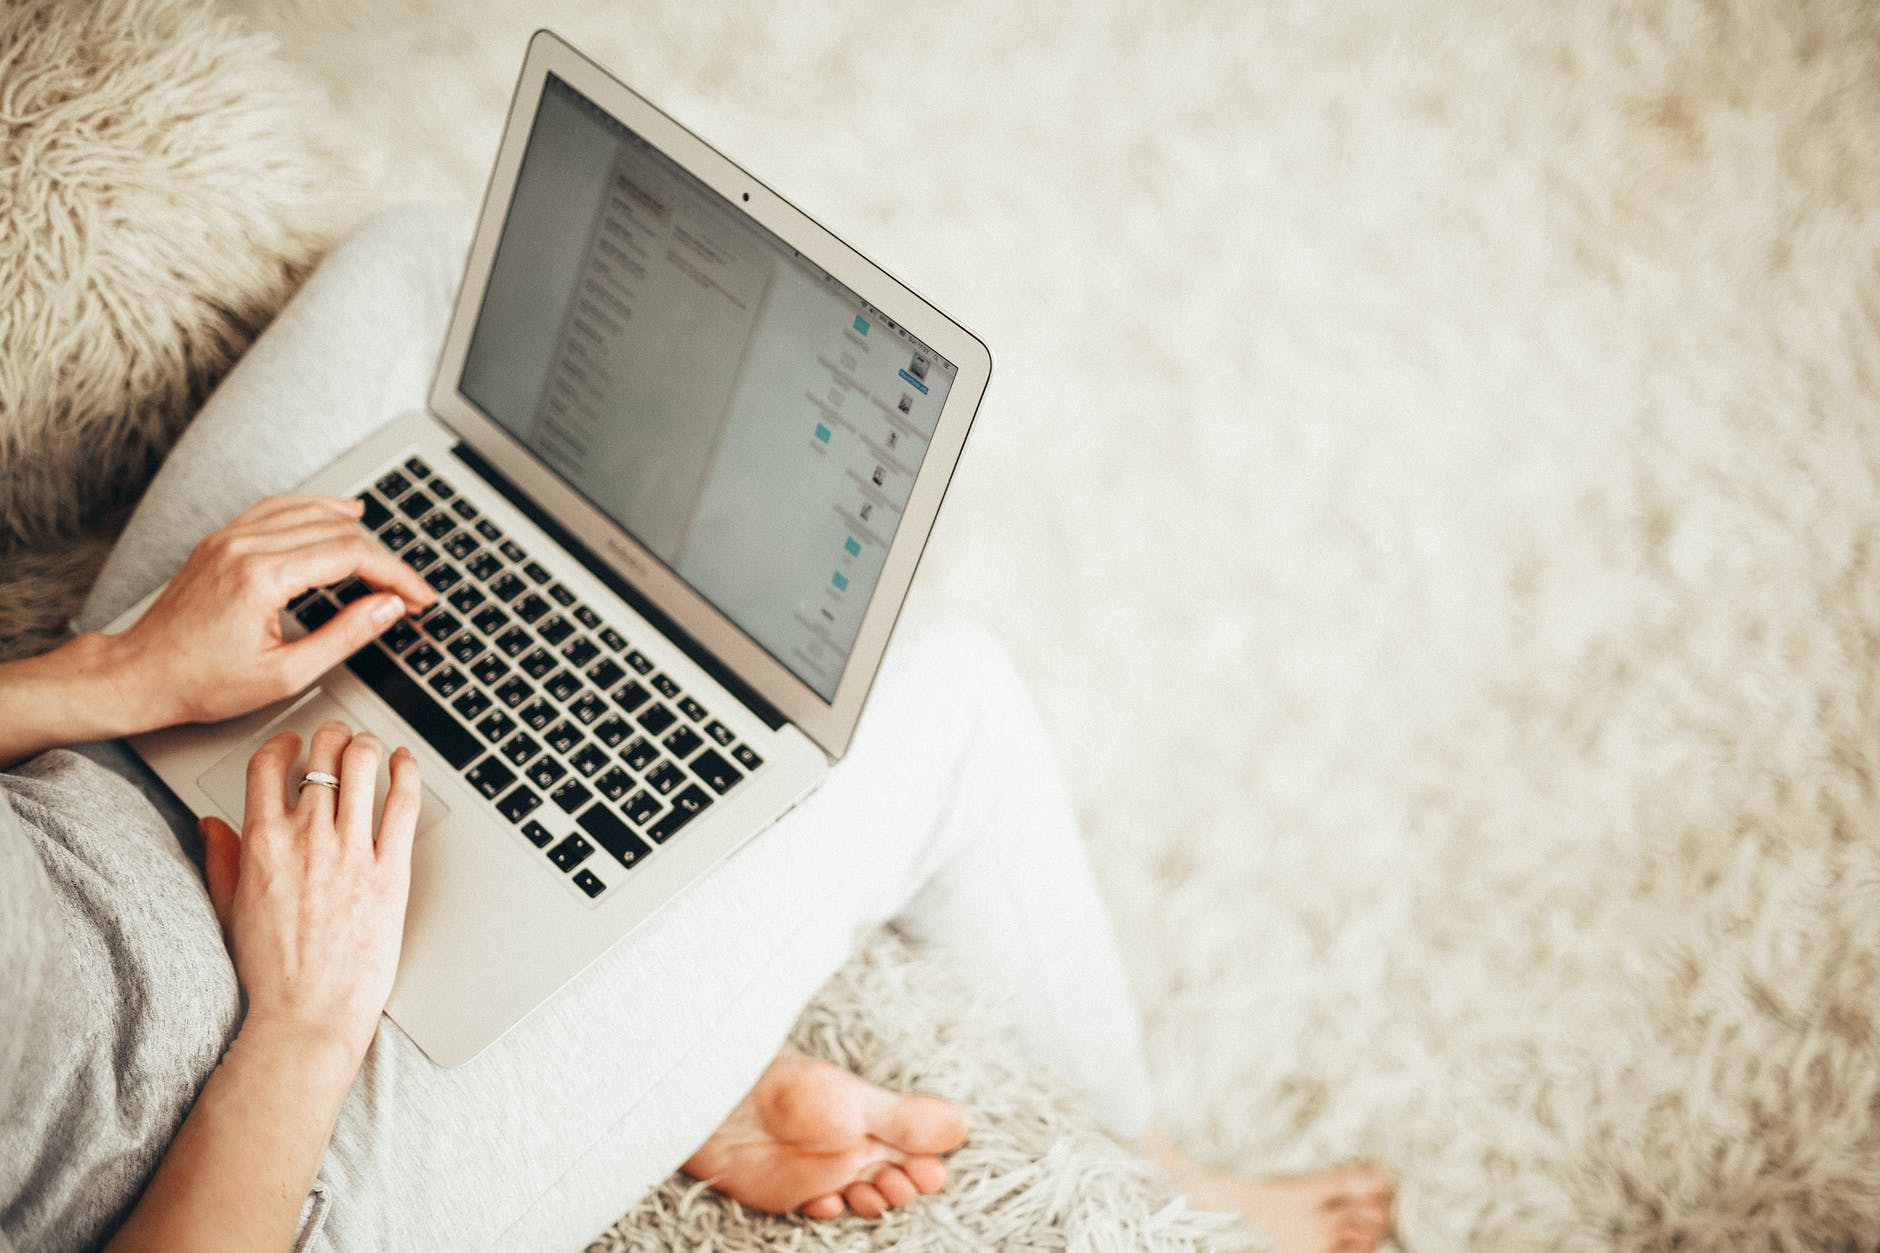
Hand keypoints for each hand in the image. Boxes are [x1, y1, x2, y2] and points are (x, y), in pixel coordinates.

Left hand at [112, 495, 436, 729]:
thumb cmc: (202, 682)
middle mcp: (245, 545)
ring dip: (355, 530)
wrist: (140, 674)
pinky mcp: (222, 539)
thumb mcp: (287, 673)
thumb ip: (346, 635)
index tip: (419, 597)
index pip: (351, 555)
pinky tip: (339, 513)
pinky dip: (316, 509)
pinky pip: (279, 508)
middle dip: (382, 559)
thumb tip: (389, 607)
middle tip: (406, 592)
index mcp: (262, 577)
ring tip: (385, 558)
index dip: (396, 574)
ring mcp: (230, 537)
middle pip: (337, 531)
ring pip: (311, 511)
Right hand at [200, 721, 420, 1068]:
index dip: (284, 743)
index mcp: (262, 844)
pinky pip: (404, 804)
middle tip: (339, 740)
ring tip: (372, 749)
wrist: (308, 1014)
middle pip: (323, 756)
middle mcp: (307, 840)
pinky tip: (406, 763)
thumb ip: (220, 860)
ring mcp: (352, 853)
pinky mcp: (391, 871)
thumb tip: (209, 823)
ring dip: (368, 746)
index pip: (268, 765)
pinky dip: (408, 773)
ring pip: (364, 767)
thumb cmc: (270, 971)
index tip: (294, 743)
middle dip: (332, 736)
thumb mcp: (229, 910)